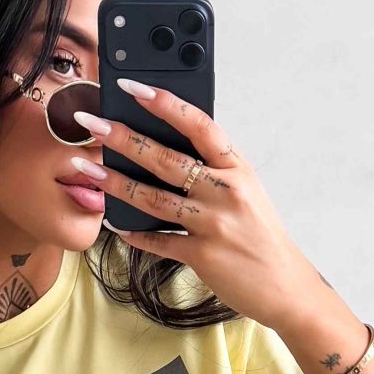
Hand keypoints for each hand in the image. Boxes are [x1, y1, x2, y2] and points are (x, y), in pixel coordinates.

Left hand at [73, 86, 315, 325]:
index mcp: (238, 170)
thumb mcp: (246, 193)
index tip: (134, 87)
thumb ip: (213, 171)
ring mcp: (214, 224)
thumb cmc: (262, 237)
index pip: (199, 126)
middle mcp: (226, 193)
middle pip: (166, 158)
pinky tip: (114, 223)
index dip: (166, 103)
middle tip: (92, 122)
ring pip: (154, 198)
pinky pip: (158, 241)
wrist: (285, 286)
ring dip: (115, 182)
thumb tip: (168, 149)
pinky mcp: (202, 255)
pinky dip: (134, 233)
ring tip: (88, 168)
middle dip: (123, 137)